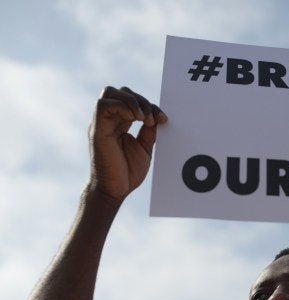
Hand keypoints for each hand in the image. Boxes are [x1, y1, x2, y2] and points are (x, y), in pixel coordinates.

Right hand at [87, 86, 167, 202]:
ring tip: (143, 118)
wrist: (115, 191)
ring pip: (110, 92)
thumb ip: (149, 130)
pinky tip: (134, 120)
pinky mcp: (97, 130)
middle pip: (120, 91)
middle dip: (140, 99)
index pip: (131, 100)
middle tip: (152, 118)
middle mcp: (108, 121)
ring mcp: (101, 124)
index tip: (163, 119)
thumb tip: (157, 116)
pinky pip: (103, 105)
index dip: (149, 105)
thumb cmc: (128, 172)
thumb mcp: (144, 147)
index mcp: (119, 123)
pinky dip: (122, 106)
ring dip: (131, 100)